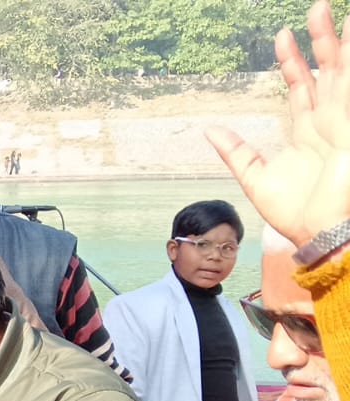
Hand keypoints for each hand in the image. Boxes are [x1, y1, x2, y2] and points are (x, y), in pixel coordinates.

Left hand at [207, 2, 349, 246]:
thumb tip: (210, 130)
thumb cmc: (297, 214)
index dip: (293, 60)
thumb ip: (237, 153)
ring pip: (344, 71)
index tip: (282, 35)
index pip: (301, 85)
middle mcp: (330, 121)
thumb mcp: (256, 179)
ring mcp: (345, 121)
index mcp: (308, 132)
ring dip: (339, 41)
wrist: (324, 233)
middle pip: (327, 70)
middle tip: (315, 7)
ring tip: (327, 12)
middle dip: (321, 39)